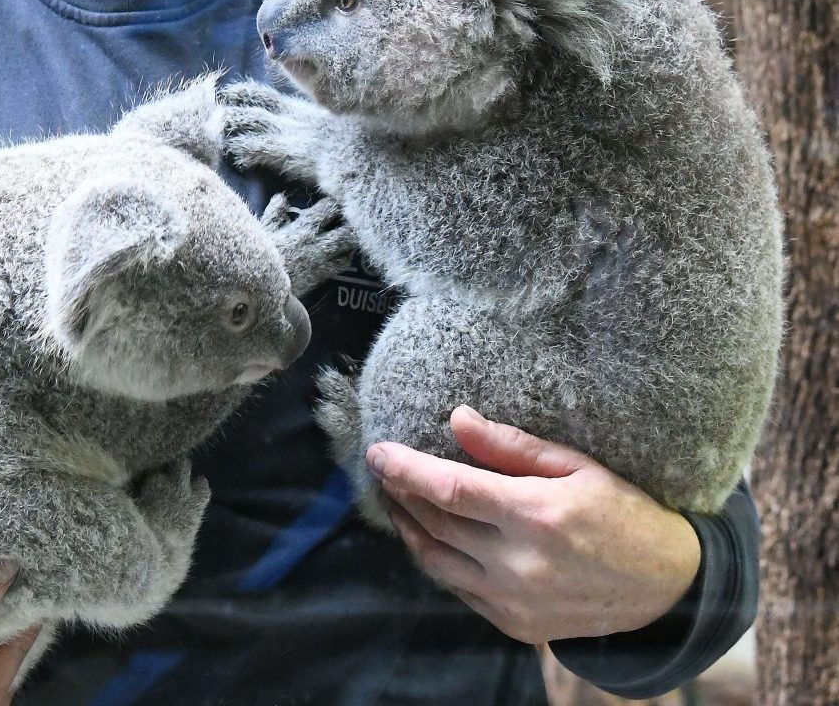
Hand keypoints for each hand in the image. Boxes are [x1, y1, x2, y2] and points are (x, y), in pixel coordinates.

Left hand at [367, 406, 701, 642]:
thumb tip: (457, 420)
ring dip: (409, 529)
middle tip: (383, 470)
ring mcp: (515, 601)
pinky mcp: (515, 625)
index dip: (406, 469)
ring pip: (438, 561)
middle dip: (402, 493)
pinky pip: (459, 589)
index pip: (450, 488)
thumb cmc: (625, 513)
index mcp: (538, 514)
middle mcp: (521, 563)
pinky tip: (430, 537)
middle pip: (436, 523)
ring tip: (395, 501)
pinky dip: (437, 560)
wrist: (668, 587)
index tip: (377, 452)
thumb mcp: (578, 466)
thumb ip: (511, 446)